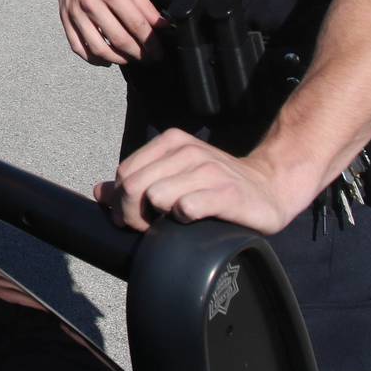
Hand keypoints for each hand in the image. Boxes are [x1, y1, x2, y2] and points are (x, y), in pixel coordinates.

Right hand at [55, 0, 160, 64]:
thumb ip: (145, 4)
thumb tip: (161, 26)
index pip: (136, 24)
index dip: (150, 42)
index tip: (159, 51)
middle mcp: (91, 3)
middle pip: (119, 39)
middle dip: (139, 53)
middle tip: (149, 58)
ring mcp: (76, 13)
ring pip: (98, 48)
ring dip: (118, 59)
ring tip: (130, 59)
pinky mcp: (65, 18)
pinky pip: (78, 47)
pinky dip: (93, 58)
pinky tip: (106, 59)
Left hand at [93, 129, 293, 235]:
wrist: (270, 188)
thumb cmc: (216, 185)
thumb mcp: (175, 176)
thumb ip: (137, 181)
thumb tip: (100, 193)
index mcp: (171, 142)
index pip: (124, 173)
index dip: (121, 202)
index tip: (134, 219)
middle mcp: (188, 151)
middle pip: (133, 186)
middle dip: (131, 215)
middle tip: (147, 229)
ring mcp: (208, 170)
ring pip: (155, 197)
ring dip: (156, 221)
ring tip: (170, 226)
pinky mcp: (227, 193)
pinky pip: (186, 208)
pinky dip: (183, 219)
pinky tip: (193, 222)